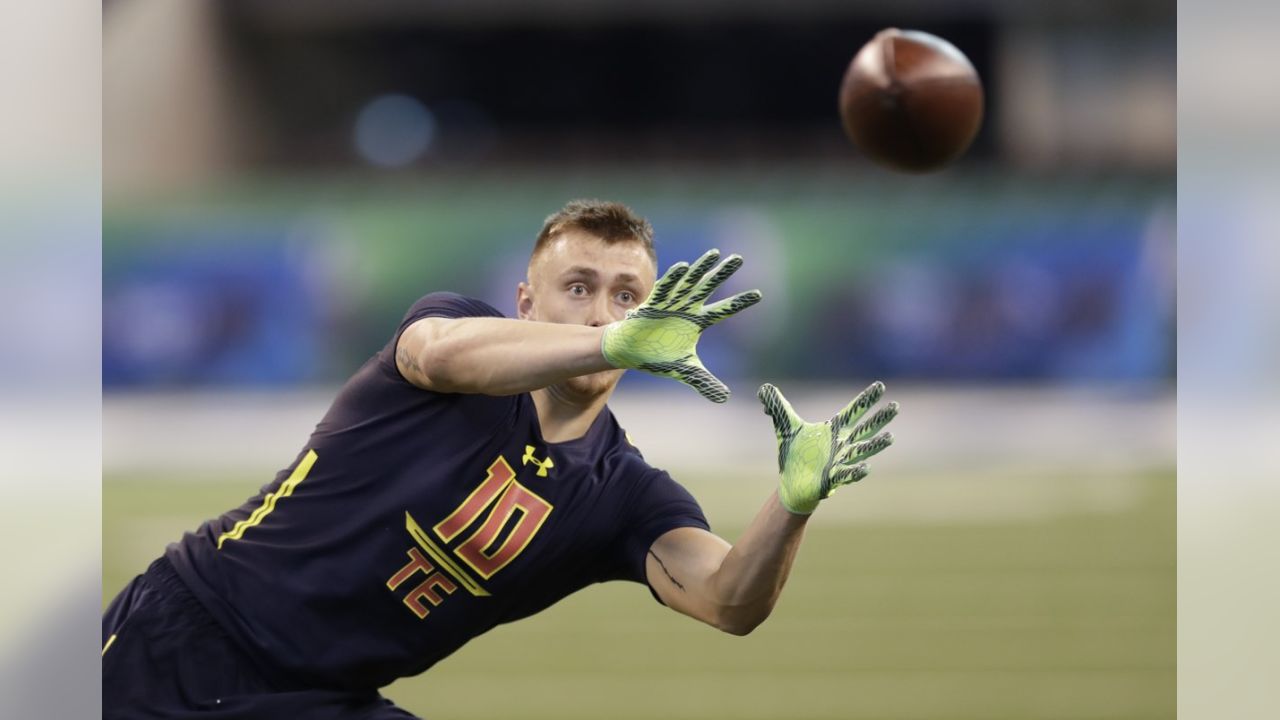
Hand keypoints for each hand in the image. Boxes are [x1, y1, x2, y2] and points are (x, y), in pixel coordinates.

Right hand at [601, 249, 761, 402]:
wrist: (630, 353)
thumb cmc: (657, 356)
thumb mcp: (685, 370)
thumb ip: (704, 381)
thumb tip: (725, 398)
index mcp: (697, 323)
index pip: (723, 310)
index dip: (740, 302)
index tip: (759, 294)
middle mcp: (687, 309)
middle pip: (709, 287)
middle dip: (722, 273)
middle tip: (738, 259)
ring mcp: (671, 303)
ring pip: (689, 282)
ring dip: (701, 268)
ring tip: (715, 254)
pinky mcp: (653, 304)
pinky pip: (665, 289)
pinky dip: (673, 279)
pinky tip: (683, 267)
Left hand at [757, 381, 897, 514]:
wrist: (791, 484)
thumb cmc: (795, 456)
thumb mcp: (785, 428)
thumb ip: (778, 407)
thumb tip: (764, 388)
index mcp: (833, 431)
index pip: (853, 412)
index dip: (866, 400)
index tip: (880, 387)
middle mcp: (841, 445)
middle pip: (865, 430)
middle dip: (879, 419)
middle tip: (895, 407)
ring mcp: (839, 462)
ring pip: (861, 452)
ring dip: (875, 446)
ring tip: (890, 438)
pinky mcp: (832, 479)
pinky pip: (847, 475)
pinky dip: (856, 472)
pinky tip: (866, 467)